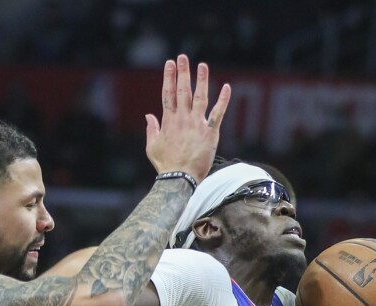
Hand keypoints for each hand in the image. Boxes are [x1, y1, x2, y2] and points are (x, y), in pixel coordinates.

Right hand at [146, 56, 230, 183]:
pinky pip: (218, 114)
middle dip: (183, 72)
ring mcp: (197, 124)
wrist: (180, 179)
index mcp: (169, 121)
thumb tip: (148, 115)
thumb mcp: (152, 147)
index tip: (170, 63)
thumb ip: (151, 129)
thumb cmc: (165, 166)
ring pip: (200, 97)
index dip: (169, 77)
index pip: (168, 94)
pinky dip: (223, 101)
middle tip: (183, 57)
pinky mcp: (210, 133)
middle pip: (183, 91)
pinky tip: (227, 87)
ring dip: (201, 80)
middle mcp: (183, 119)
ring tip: (202, 65)